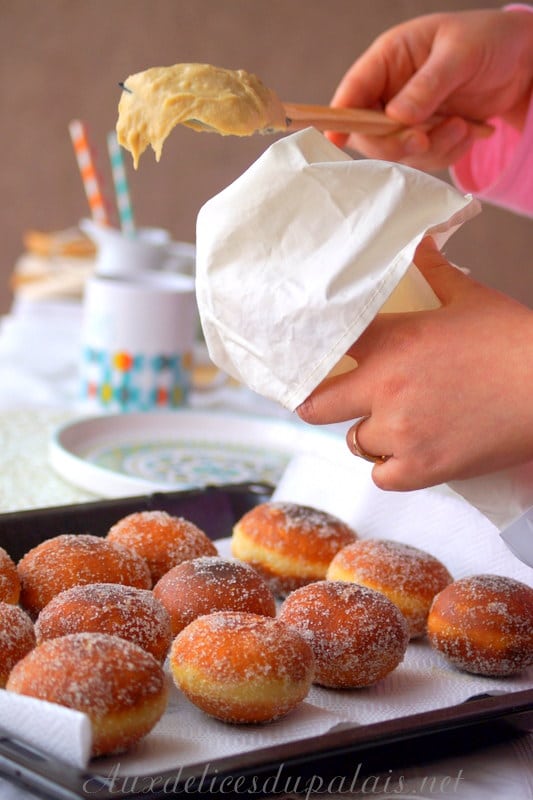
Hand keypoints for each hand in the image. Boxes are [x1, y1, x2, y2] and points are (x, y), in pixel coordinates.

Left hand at [296, 238, 532, 490]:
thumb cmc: (515, 340)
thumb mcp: (471, 298)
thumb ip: (435, 271)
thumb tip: (421, 241)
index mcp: (391, 341)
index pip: (329, 347)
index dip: (316, 354)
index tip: (311, 362)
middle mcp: (384, 388)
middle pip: (318, 406)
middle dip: (320, 403)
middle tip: (330, 402)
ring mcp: (401, 433)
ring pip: (354, 442)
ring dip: (368, 434)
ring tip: (391, 426)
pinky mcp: (422, 468)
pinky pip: (382, 477)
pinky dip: (391, 469)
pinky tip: (408, 454)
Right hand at [328, 9, 532, 169]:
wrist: (524, 63)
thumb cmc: (489, 40)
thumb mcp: (460, 53)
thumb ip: (428, 85)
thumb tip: (397, 117)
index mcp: (389, 59)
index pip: (353, 91)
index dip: (341, 116)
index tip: (337, 139)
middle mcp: (391, 91)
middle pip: (369, 133)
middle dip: (396, 142)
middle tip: (424, 139)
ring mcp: (407, 117)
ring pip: (398, 152)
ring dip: (431, 148)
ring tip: (462, 125)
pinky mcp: (426, 136)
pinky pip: (424, 161)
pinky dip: (447, 154)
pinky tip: (469, 131)